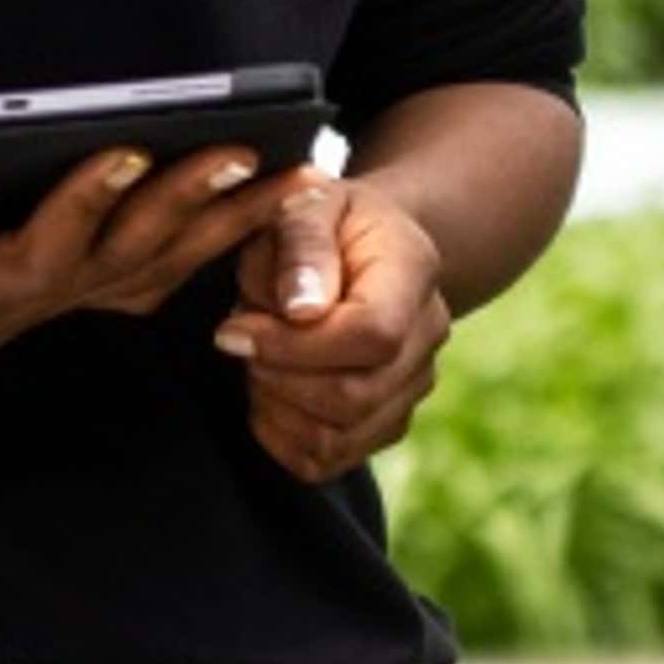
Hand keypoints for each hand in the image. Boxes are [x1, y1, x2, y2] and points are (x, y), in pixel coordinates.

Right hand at [0, 143, 331, 439]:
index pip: (42, 250)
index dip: (85, 203)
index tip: (128, 151)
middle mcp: (20, 299)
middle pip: (126, 258)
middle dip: (193, 207)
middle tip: (258, 155)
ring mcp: (41, 301)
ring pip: (151, 265)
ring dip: (222, 225)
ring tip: (294, 177)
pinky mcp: (45, 294)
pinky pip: (142, 271)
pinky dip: (199, 244)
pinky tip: (243, 215)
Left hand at [213, 174, 451, 481]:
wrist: (358, 244)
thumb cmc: (320, 219)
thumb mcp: (304, 203)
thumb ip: (301, 247)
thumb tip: (302, 310)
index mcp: (413, 273)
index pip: (373, 335)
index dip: (294, 345)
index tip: (235, 326)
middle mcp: (428, 337)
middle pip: (356, 396)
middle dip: (275, 374)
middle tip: (237, 337)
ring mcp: (411, 386)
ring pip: (339, 437)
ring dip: (274, 405)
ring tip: (254, 358)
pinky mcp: (383, 421)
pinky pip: (326, 460)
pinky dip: (280, 436)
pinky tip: (265, 390)